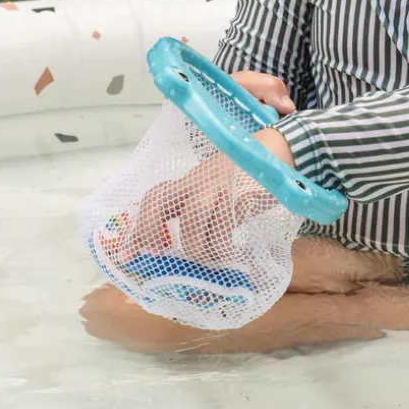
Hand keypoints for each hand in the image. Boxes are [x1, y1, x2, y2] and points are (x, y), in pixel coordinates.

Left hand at [115, 73, 296, 262]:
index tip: (129, 254)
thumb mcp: (218, 189)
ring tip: (212, 257)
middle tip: (159, 253)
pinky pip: (224, 224)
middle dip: (152, 230)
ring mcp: (218, 185)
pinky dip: (224, 246)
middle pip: (161, 201)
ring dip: (199, 247)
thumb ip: (203, 211)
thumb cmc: (248, 177)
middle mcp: (199, 180)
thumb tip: (187, 247)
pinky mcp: (240, 193)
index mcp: (191, 181)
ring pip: (192, 218)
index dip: (139, 226)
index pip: (155, 198)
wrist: (280, 151)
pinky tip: (232, 253)